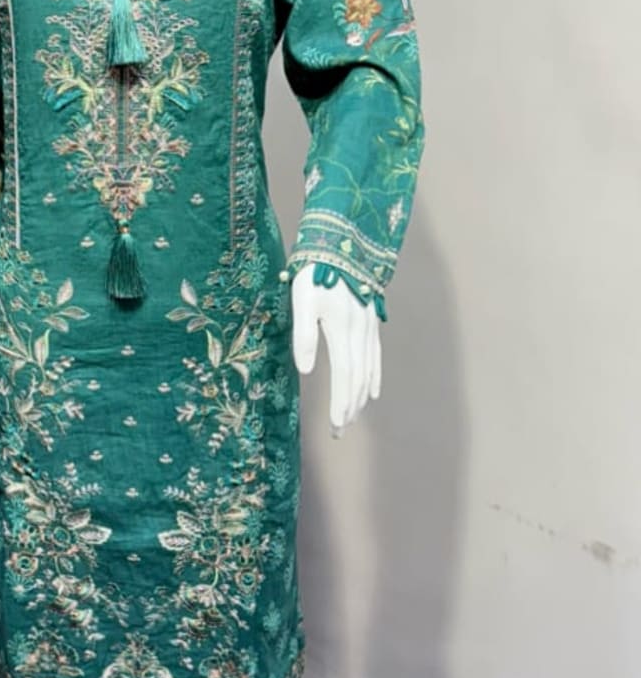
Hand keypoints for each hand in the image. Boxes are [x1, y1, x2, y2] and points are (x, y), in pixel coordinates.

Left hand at [290, 263, 381, 437]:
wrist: (341, 244)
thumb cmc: (314, 272)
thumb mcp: (301, 300)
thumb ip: (304, 335)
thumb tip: (306, 370)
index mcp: (342, 330)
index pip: (344, 376)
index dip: (340, 403)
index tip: (336, 426)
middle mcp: (360, 332)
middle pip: (357, 379)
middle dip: (349, 408)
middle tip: (339, 433)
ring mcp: (368, 327)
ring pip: (367, 371)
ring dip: (359, 398)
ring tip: (350, 419)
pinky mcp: (371, 321)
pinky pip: (375, 356)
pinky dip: (374, 378)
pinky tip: (372, 393)